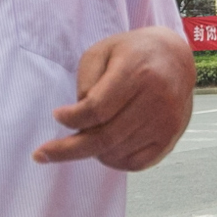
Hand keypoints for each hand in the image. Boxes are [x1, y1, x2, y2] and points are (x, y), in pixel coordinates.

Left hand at [33, 26, 195, 171]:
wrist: (175, 59)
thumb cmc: (133, 53)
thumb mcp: (102, 52)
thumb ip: (86, 82)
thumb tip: (78, 119)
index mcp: (138, 73)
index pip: (97, 109)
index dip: (72, 118)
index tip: (57, 115)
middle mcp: (157, 100)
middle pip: (105, 137)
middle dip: (69, 149)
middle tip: (42, 154)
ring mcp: (166, 123)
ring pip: (116, 153)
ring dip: (92, 151)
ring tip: (85, 136)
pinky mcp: (170, 139)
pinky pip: (135, 164)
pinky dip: (113, 160)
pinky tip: (104, 148)